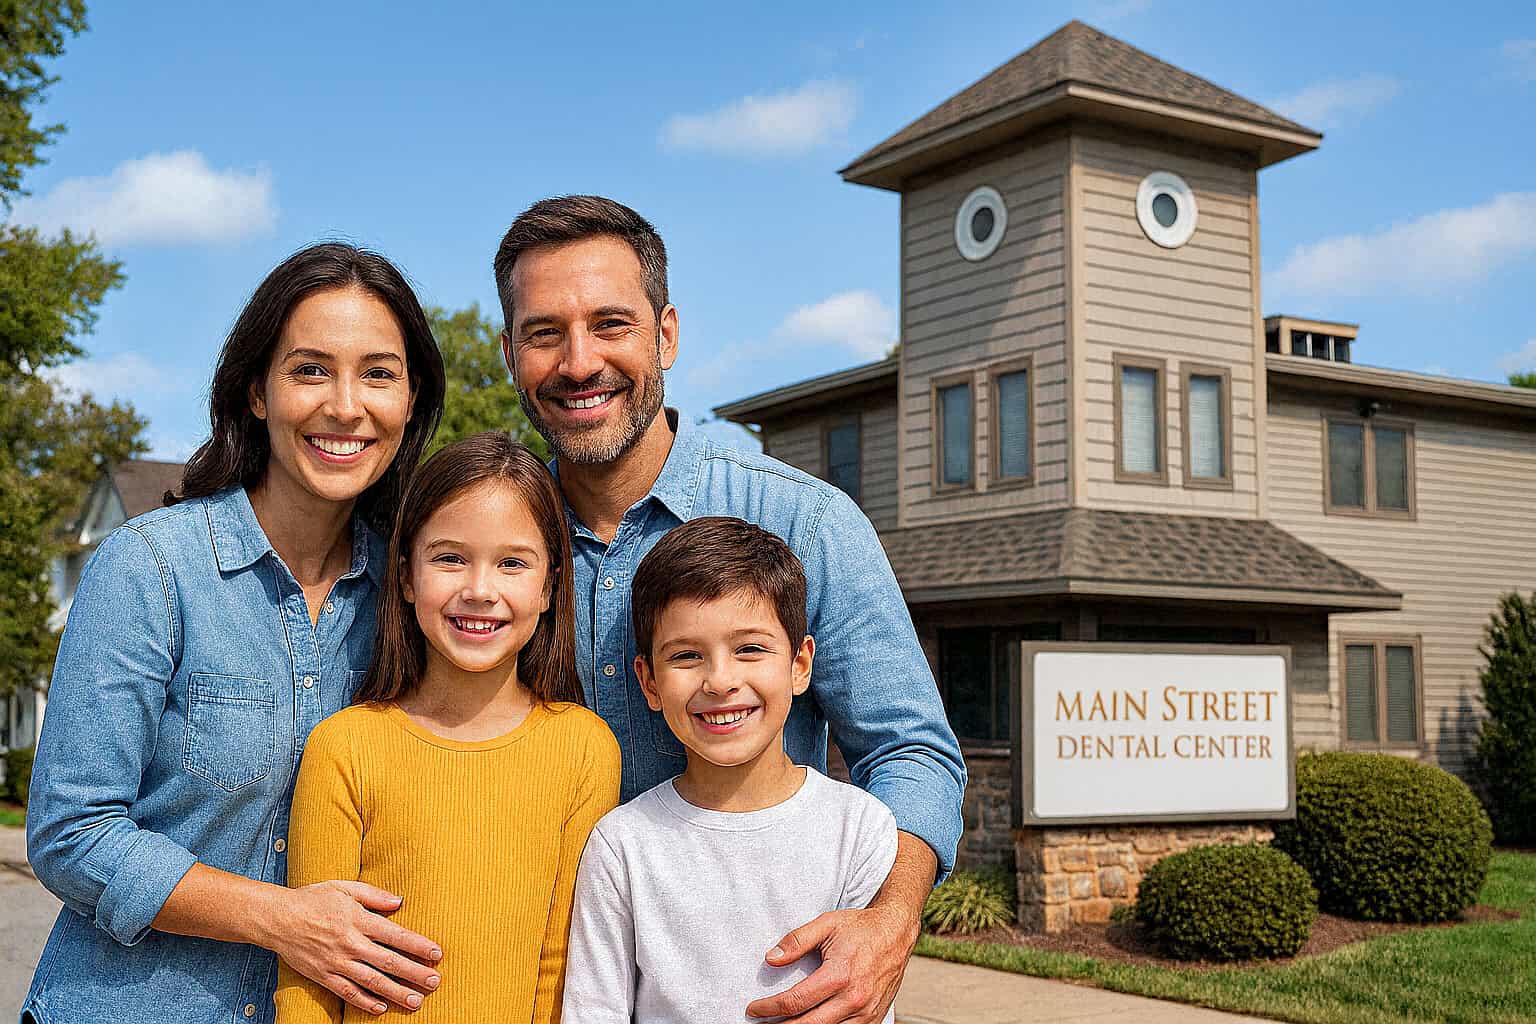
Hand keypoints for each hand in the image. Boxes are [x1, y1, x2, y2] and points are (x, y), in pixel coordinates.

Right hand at [268, 880, 443, 1015]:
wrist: (276, 918)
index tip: (436, 953)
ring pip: (371, 981)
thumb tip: (400, 901)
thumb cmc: (313, 898)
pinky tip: (381, 1008)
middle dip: (414, 973)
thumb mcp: (344, 887)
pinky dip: (364, 1002)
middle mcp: (350, 943)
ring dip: (396, 992)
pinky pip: (347, 992)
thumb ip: (374, 894)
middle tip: (435, 982)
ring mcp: (336, 962)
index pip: (395, 934)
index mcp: (358, 919)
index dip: (417, 945)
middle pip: (388, 961)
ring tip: (416, 1001)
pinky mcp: (323, 976)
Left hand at [744, 900, 918, 1023]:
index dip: (769, 1008)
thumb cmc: (859, 927)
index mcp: (840, 975)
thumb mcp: (826, 924)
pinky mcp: (874, 1018)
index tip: (753, 1009)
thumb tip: (770, 959)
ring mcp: (866, 1013)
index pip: (795, 1001)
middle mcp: (854, 999)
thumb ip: (796, 941)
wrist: (896, 932)